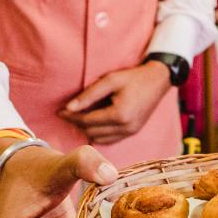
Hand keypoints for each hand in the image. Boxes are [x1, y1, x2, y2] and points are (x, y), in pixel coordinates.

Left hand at [56, 61, 172, 144]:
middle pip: (92, 131)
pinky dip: (98, 134)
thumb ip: (89, 94)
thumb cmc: (133, 77)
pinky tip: (92, 123)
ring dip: (87, 130)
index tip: (59, 111)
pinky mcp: (132, 133)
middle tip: (66, 113)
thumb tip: (69, 107)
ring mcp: (130, 132)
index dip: (71, 116)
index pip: (87, 120)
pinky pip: (109, 139)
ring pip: (99, 139)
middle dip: (76, 123)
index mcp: (120, 114)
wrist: (158, 80)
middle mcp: (126, 128)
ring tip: (77, 118)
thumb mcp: (110, 80)